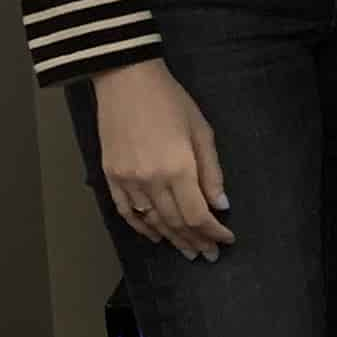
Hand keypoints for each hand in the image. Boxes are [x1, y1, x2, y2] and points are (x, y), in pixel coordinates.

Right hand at [92, 58, 232, 257]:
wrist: (126, 81)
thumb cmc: (170, 101)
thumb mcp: (202, 132)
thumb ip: (211, 172)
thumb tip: (221, 205)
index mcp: (178, 168)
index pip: (198, 214)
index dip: (213, 232)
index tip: (226, 240)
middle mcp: (151, 180)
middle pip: (176, 222)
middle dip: (196, 241)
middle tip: (209, 254)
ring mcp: (127, 180)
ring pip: (152, 221)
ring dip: (172, 239)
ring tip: (188, 251)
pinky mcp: (110, 176)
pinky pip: (127, 212)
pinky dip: (142, 227)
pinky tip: (156, 236)